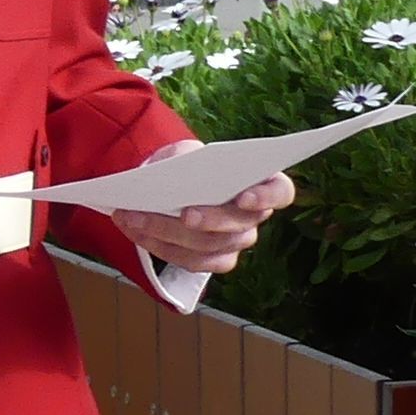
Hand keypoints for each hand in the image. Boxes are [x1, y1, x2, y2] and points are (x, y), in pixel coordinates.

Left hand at [108, 141, 296, 274]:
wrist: (171, 182)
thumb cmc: (187, 165)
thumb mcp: (186, 152)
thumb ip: (184, 160)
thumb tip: (170, 173)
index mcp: (261, 183)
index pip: (281, 192)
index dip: (266, 197)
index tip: (243, 197)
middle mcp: (253, 217)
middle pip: (239, 225)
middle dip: (210, 220)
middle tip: (184, 213)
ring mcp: (235, 242)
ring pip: (210, 247)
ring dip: (169, 233)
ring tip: (135, 218)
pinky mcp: (214, 260)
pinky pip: (192, 262)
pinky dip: (160, 246)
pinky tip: (135, 231)